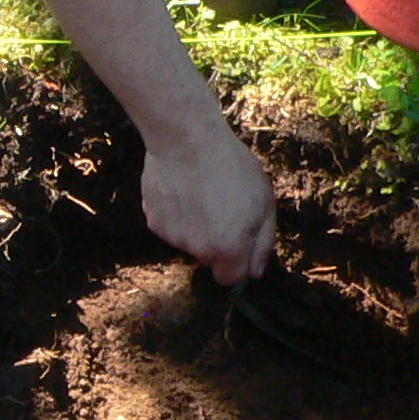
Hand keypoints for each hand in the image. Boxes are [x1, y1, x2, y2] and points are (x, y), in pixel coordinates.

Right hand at [140, 126, 275, 283]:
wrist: (187, 140)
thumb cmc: (231, 168)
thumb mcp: (264, 203)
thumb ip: (263, 243)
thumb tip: (255, 272)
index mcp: (228, 249)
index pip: (231, 279)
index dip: (237, 263)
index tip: (240, 242)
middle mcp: (198, 251)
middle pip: (208, 259)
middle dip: (217, 242)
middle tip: (222, 208)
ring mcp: (172, 237)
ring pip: (188, 241)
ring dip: (196, 226)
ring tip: (201, 193)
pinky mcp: (153, 221)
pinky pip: (170, 225)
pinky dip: (176, 213)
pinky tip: (183, 189)